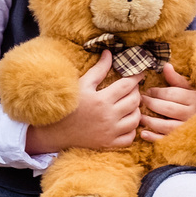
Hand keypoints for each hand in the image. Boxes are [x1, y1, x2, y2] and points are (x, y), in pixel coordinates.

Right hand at [25, 54, 143, 153]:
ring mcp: (110, 132)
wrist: (56, 131)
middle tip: (131, 88)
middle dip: (136, 92)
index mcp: (102, 100)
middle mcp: (108, 117)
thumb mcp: (82, 84)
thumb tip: (109, 53)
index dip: (136, 77)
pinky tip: (126, 121)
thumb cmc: (69, 105)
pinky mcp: (108, 144)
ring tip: (130, 104)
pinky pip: (130, 137)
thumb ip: (98, 69)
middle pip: (134, 101)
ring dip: (136, 109)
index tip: (139, 73)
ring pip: (135, 119)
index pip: (128, 85)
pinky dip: (132, 129)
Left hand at [138, 62, 195, 141]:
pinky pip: (167, 140)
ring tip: (140, 117)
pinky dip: (154, 138)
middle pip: (167, 109)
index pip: (171, 94)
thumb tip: (166, 65)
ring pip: (166, 126)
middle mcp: (191, 114)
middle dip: (151, 104)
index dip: (157, 92)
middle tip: (141, 101)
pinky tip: (144, 134)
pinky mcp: (183, 140)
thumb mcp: (189, 89)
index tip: (148, 91)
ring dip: (150, 121)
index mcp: (193, 99)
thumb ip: (176, 79)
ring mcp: (187, 128)